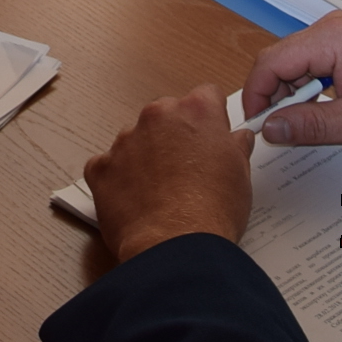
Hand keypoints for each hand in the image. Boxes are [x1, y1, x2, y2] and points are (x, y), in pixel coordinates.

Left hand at [83, 88, 252, 263]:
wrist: (175, 246)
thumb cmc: (213, 211)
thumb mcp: (240, 174)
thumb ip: (236, 147)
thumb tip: (237, 139)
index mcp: (195, 111)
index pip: (206, 96)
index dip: (211, 118)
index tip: (211, 136)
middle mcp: (157, 116)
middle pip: (167, 115)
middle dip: (175, 136)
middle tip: (187, 170)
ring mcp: (125, 140)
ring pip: (136, 139)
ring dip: (146, 157)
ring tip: (160, 192)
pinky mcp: (101, 167)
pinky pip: (109, 166)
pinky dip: (120, 180)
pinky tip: (136, 202)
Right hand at [241, 11, 341, 148]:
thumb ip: (309, 125)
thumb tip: (271, 129)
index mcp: (331, 39)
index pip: (271, 62)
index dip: (256, 95)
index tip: (256, 125)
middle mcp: (332, 28)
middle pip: (280, 60)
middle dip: (274, 96)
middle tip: (279, 131)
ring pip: (296, 62)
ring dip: (293, 93)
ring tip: (306, 124)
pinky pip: (315, 62)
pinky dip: (310, 87)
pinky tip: (322, 110)